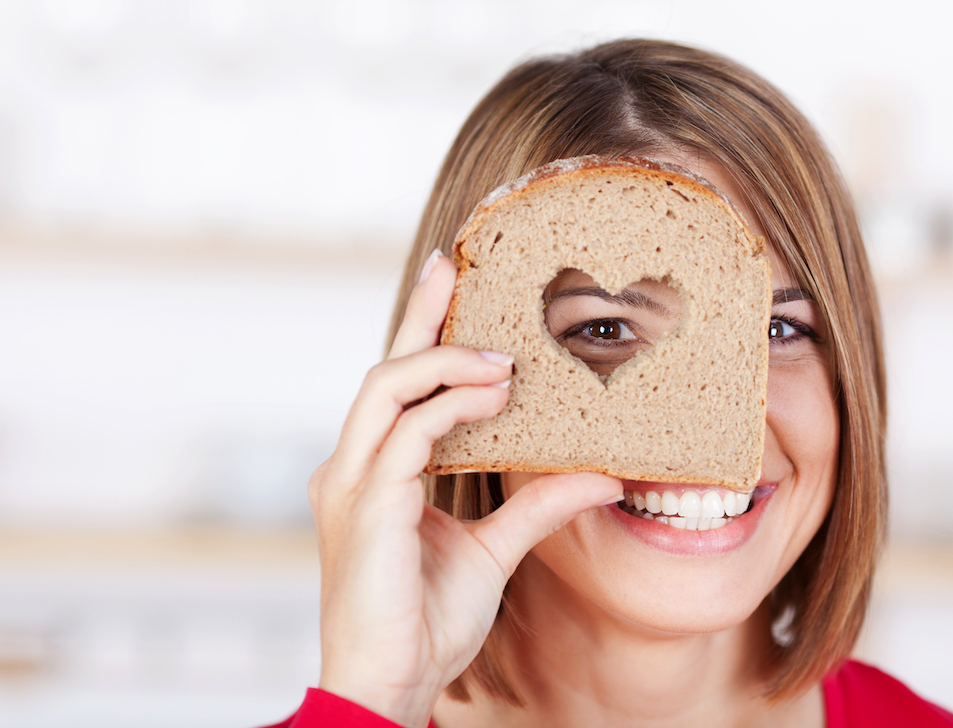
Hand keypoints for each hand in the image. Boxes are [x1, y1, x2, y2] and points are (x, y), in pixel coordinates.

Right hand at [309, 250, 622, 726]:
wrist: (391, 684)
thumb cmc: (426, 621)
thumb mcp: (494, 551)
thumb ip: (538, 506)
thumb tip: (601, 473)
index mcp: (373, 471)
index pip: (399, 386)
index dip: (423, 331)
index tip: (452, 278)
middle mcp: (351, 467)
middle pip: (386, 369)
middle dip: (422, 315)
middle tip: (456, 266)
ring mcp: (351, 485)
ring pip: (388, 389)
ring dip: (448, 361)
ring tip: (505, 356)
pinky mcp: (365, 507)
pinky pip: (408, 436)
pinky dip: (451, 407)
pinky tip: (496, 396)